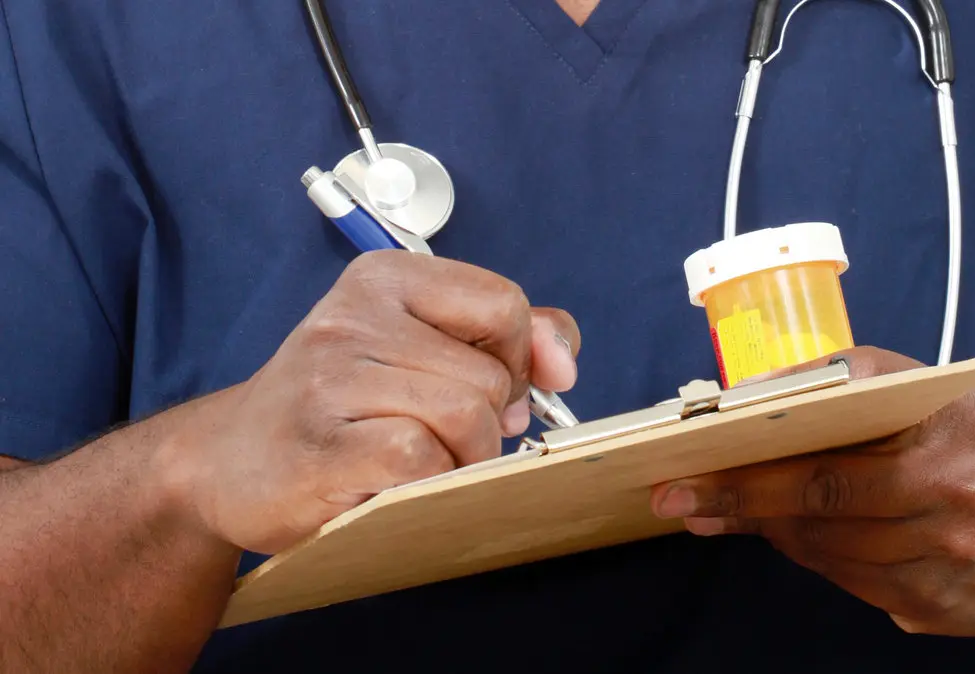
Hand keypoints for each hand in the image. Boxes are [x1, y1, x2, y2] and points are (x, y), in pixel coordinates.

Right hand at [160, 251, 579, 553]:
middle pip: (489, 372)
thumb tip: (561, 362)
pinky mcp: (322, 442)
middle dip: (486, 420)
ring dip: (460, 457)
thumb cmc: (340, 407)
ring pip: (465, 415)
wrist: (228, 463)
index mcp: (385, 278)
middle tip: (439, 435)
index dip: (517, 359)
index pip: (504, 303)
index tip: (494, 389)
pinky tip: (392, 481)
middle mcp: (353, 314)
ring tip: (417, 459)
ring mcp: (332, 376)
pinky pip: (424, 458)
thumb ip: (505, 337)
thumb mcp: (419, 347)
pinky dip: (428, 481)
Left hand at [649, 347, 974, 636]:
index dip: (748, 477)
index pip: (826, 468)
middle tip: (681, 501)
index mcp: (949, 442)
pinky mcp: (949, 614)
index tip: (688, 473)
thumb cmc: (971, 438)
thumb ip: (844, 378)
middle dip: (739, 506)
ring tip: (738, 508)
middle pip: (820, 517)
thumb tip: (748, 396)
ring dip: (776, 531)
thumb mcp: (923, 390)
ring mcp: (955, 572)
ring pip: (830, 556)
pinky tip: (804, 533)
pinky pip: (856, 587)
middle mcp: (958, 510)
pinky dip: (820, 558)